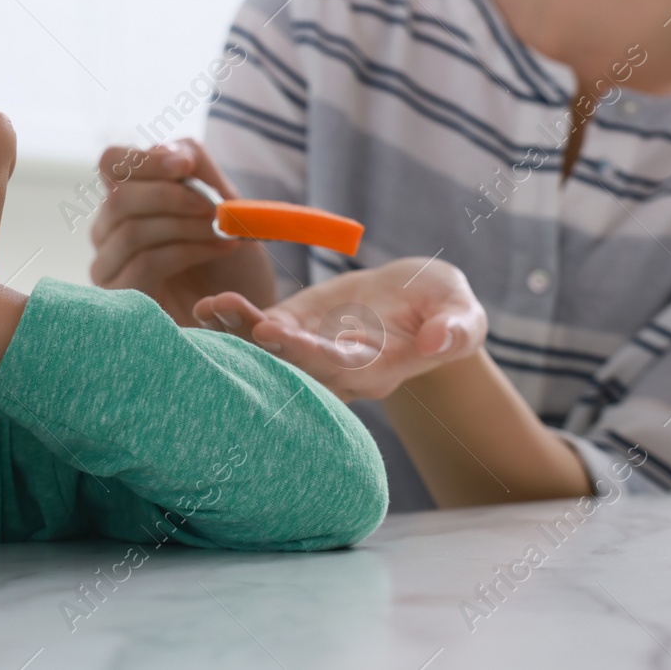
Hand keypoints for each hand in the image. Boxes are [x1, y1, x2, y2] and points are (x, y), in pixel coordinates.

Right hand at [89, 137, 276, 325]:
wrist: (244, 312)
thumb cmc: (229, 258)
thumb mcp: (223, 202)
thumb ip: (197, 169)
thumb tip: (171, 152)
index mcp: (128, 198)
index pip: (111, 162)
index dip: (144, 159)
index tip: (184, 165)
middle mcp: (107, 231)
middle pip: (120, 198)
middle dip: (173, 197)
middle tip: (215, 208)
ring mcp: (108, 267)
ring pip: (132, 231)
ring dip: (186, 227)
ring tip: (225, 232)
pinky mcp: (120, 299)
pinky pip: (145, 263)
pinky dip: (188, 251)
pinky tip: (218, 250)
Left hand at [190, 256, 486, 400]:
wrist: (422, 302)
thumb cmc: (446, 308)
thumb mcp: (462, 313)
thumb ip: (456, 329)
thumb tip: (441, 341)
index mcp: (377, 369)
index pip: (340, 367)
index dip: (309, 352)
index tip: (279, 333)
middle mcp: (338, 369)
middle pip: (295, 364)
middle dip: (262, 344)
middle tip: (231, 318)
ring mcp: (313, 349)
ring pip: (271, 350)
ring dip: (239, 331)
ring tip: (210, 310)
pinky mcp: (297, 326)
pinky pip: (262, 328)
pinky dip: (236, 320)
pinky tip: (207, 308)